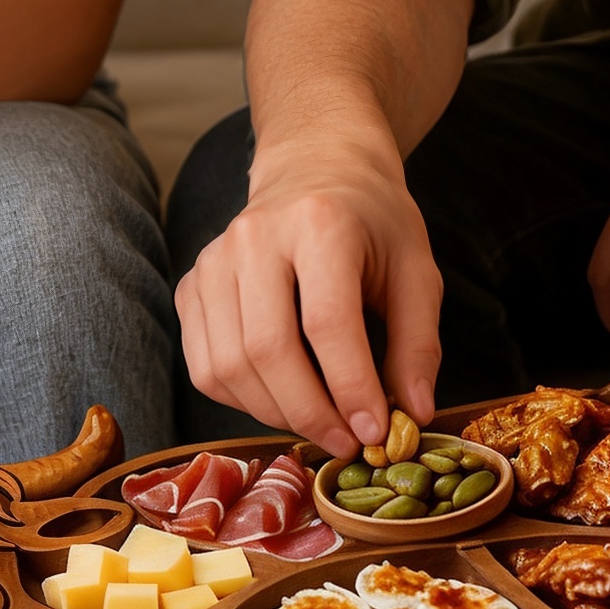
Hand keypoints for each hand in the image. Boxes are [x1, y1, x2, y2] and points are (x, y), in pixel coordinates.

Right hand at [176, 138, 443, 458]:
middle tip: (348, 442)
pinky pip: (205, 366)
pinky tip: (283, 397)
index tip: (375, 430)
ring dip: (276, 413)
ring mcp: (213, 260)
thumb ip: (418, 343)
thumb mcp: (416, 269)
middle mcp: (255, 236)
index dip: (351, 387)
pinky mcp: (191, 285)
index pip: (327, 322)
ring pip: (227, 366)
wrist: (316, 166)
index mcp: (320, 222)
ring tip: (321, 423)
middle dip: (310, 413)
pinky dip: (243, 399)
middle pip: (267, 349)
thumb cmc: (372, 222)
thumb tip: (414, 415)